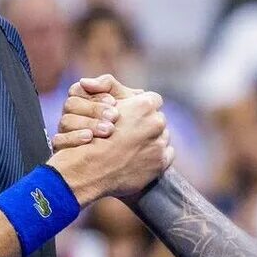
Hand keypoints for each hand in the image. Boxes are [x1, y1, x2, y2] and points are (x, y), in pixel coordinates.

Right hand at [49, 76, 173, 201]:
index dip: (142, 107)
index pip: (153, 99)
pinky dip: (157, 155)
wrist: (90, 168)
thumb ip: (113, 88)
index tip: (134, 115)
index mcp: (144, 105)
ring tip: (134, 146)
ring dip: (152, 139)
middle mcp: (156, 122)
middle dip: (148, 124)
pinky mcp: (161, 162)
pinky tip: (142, 157)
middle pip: (158, 118)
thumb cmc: (93, 134)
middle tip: (132, 132)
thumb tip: (131, 90)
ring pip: (163, 136)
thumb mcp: (99, 102)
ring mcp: (160, 143)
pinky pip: (167, 154)